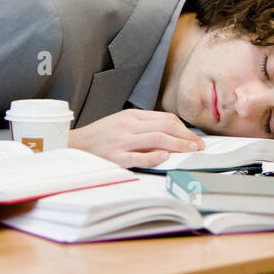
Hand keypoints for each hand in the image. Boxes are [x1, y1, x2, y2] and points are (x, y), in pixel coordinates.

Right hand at [69, 110, 204, 167]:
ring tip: (191, 151)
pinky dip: (153, 156)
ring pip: (155, 138)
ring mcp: (121, 141)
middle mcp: (128, 126)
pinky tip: (165, 157)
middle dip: (186, 136)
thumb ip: (143, 126)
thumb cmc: (101, 136)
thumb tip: (171, 134)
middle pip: (164, 126)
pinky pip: (137, 156)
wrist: (74, 145)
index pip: (164, 118)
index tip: (194, 139)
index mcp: (132, 116)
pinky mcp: (114, 157)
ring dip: (177, 145)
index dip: (184, 129)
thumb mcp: (122, 123)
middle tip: (199, 146)